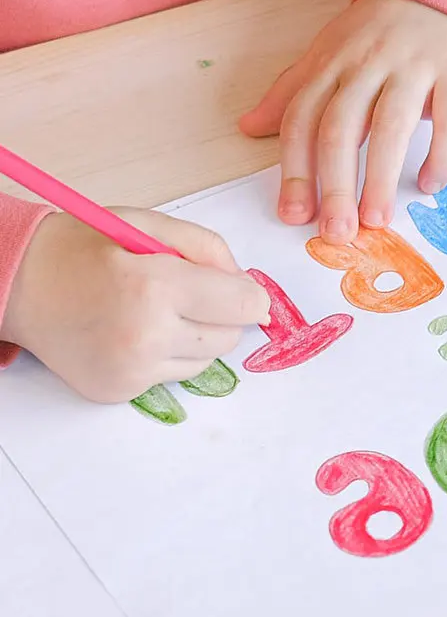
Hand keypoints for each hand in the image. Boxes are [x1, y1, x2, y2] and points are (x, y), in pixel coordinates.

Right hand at [0, 210, 269, 403]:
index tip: (236, 289)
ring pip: (205, 361)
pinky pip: (172, 377)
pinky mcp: (119, 391)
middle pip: (230, 337)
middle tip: (183, 295)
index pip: (245, 305)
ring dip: (194, 338)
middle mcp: (146, 335)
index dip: (247, 294)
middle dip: (219, 315)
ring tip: (153, 313)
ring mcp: (131, 370)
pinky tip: (132, 333)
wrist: (18, 284)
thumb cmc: (83, 249)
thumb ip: (208, 249)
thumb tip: (252, 291)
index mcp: (156, 286)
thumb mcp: (147, 225)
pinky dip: (165, 356)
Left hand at [239, 0, 446, 245]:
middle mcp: (367, 63)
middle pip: (341, 127)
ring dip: (381, 178)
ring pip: (391, 126)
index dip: (295, 169)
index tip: (294, 215)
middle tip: (337, 232)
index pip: (303, 118)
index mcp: (331, 62)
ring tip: (377, 221)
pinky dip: (441, 156)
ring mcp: (414, 66)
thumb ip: (291, 92)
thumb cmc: (377, 34)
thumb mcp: (327, 55)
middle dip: (335, 184)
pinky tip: (430, 185)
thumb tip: (247, 128)